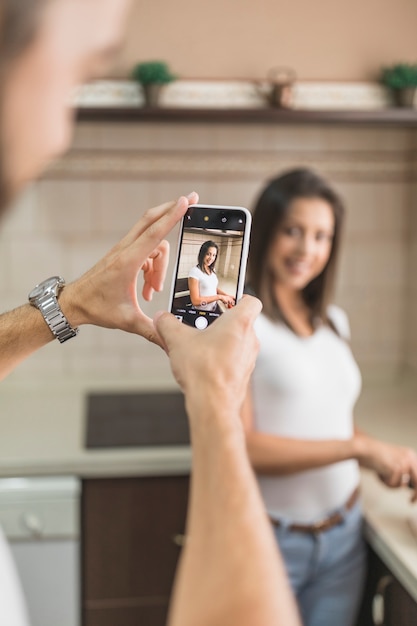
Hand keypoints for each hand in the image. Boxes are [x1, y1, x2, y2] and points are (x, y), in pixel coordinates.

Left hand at [60, 193, 197, 345]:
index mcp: (127, 262)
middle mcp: (125, 251)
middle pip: (152, 220)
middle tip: (193, 199)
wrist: (74, 303)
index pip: (155, 233)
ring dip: (161, 264)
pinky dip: (152, 268)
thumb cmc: (97, 308)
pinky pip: (146, 252)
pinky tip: (147, 289)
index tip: (186, 201)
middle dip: (172, 210)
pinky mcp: (123, 254)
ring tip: (153, 290)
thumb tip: (171, 343)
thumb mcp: (128, 321)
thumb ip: (152, 330)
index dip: (172, 216)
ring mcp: (123, 250)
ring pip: (153, 243)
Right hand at [154, 296, 261, 420]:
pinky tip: (202, 363)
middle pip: (240, 321)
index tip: (223, 300)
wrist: (212, 405)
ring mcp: (249, 359)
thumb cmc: (203, 370)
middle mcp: (250, 339)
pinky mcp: (243, 375)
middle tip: (201, 323)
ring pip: (237, 342)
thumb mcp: (177, 340)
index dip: (239, 297)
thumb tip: (161, 318)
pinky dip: (221, 358)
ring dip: (220, 340)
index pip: (251, 300)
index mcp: (240, 323)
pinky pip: (234, 359)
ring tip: (197, 344)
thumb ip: (167, 324)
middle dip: (220, 321)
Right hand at [354, 431, 416, 500]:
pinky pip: (393, 484)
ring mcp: (404, 463)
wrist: (364, 448)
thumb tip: (407, 485)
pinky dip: (384, 482)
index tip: (415, 496)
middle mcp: (410, 457)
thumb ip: (402, 470)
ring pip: (401, 485)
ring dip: (390, 483)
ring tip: (381, 474)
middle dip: (416, 494)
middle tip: (411, 502)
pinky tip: (379, 473)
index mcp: (410, 454)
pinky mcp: (397, 468)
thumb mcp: (392, 461)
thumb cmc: (374, 455)